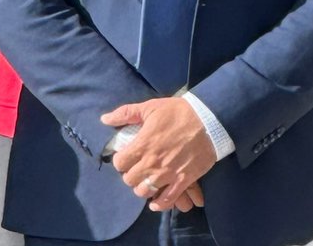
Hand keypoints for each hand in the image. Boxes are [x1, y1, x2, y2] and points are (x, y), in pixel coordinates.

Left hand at [101, 97, 215, 211]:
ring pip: (144, 192)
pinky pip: (167, 200)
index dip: (120, 161)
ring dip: (143, 188)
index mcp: (142, 144)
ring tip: (146, 181)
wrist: (208, 120)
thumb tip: (104, 119)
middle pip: (130, 180)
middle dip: (130, 174)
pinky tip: (155, 201)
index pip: (120, 163)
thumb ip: (125, 113)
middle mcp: (152, 162)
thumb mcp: (150, 107)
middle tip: (136, 169)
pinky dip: (159, 204)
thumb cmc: (178, 112)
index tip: (125, 157)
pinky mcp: (182, 180)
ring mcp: (167, 174)